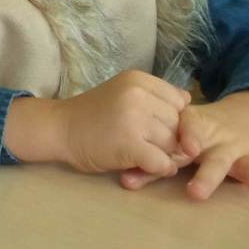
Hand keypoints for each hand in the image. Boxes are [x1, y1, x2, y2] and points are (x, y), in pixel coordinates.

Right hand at [5, 70, 190, 176]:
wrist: (58, 129)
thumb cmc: (93, 114)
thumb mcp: (123, 93)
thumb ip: (154, 96)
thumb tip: (189, 100)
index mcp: (137, 80)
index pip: (179, 101)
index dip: (171, 118)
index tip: (152, 124)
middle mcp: (138, 95)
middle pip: (179, 124)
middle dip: (169, 138)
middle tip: (145, 142)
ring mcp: (134, 119)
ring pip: (174, 145)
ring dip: (164, 155)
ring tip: (142, 154)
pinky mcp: (130, 144)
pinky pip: (163, 163)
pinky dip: (158, 169)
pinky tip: (142, 165)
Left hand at [123, 92, 248, 199]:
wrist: (244, 119)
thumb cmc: (200, 134)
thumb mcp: (179, 139)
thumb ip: (155, 156)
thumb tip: (124, 180)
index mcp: (183, 127)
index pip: (166, 134)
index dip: (152, 145)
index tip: (144, 157)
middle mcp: (205, 136)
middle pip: (188, 145)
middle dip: (172, 157)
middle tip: (162, 169)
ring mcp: (229, 147)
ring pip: (218, 160)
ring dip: (206, 176)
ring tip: (195, 193)